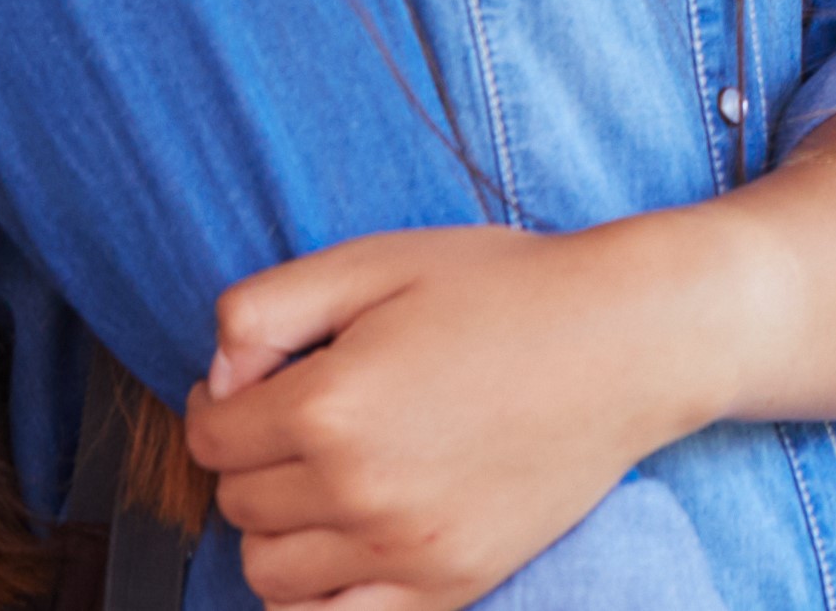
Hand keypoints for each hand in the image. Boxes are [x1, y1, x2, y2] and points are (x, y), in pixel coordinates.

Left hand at [187, 220, 691, 609]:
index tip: (255, 382)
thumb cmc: (509, 289)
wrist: (625, 340)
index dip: (222, 401)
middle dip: (253, 456)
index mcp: (332, 404)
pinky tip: (341, 546)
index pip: (210, 435)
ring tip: (329, 474)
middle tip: (307, 415)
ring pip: (267, 572)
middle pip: (237, 501)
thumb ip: (270, 307)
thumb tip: (214, 378)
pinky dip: (312, 599)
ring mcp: (401, 549)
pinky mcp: (444, 587)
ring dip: (278, 525)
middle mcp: (356, 489)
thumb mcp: (383, 258)